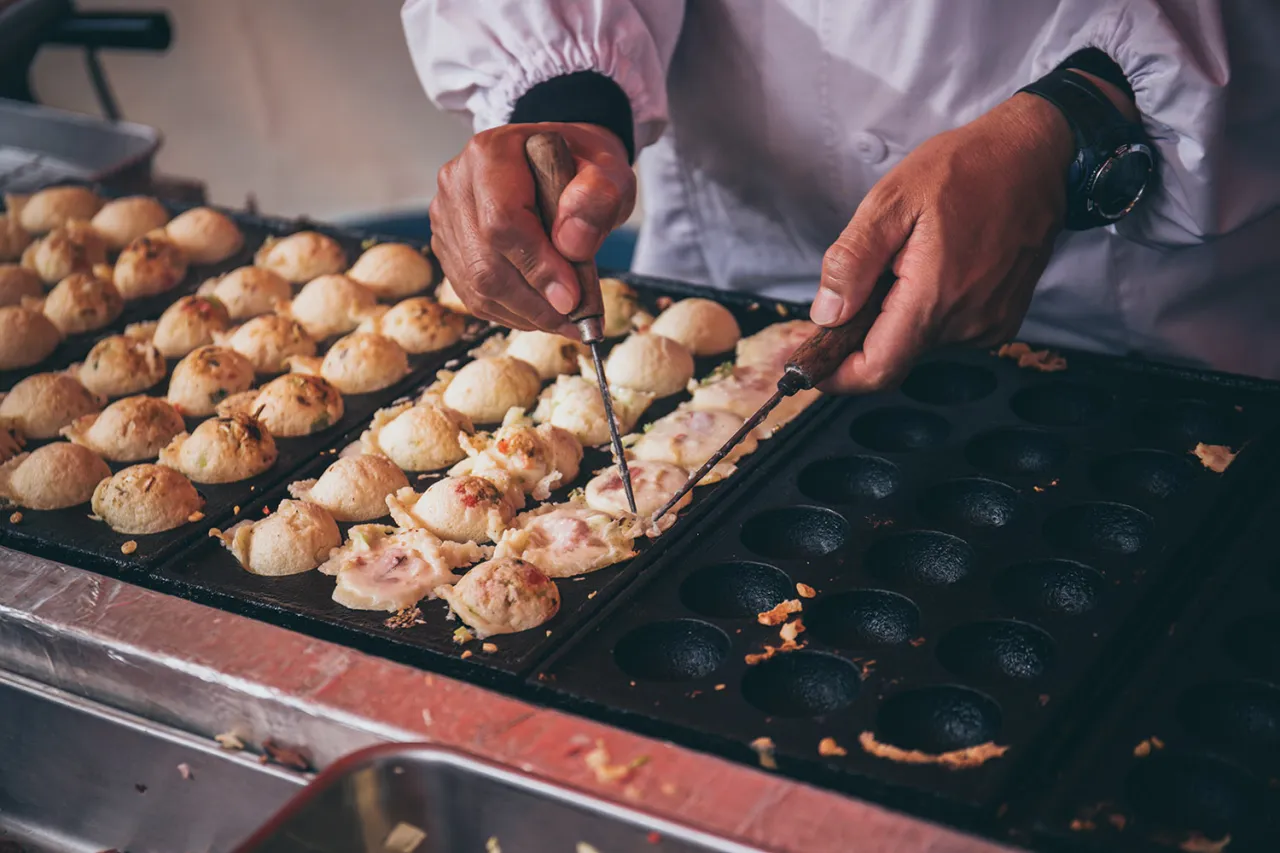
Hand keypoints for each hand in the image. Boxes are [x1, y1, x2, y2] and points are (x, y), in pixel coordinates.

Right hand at [430, 121, 634, 332]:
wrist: (562, 164)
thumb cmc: (584, 167)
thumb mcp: (609, 171)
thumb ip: (598, 199)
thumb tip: (572, 245)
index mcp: (491, 154)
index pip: (503, 221)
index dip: (537, 267)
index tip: (573, 298)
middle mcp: (457, 184)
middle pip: (484, 263)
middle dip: (534, 302)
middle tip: (577, 320)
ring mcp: (447, 217)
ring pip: (476, 286)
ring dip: (524, 314)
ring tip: (566, 320)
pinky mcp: (449, 246)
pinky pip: (473, 294)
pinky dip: (511, 312)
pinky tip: (542, 313)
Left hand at [811, 92, 1075, 392]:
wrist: (1035, 156)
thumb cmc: (966, 169)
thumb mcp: (891, 201)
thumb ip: (853, 262)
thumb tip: (826, 315)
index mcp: (934, 299)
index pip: (876, 370)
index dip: (835, 374)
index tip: (808, 361)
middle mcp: (966, 324)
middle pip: (893, 356)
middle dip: (863, 330)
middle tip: (860, 278)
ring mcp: (988, 326)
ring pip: (917, 343)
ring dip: (896, 315)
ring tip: (907, 259)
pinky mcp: (1000, 320)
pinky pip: (946, 331)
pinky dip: (925, 309)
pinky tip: (934, 267)